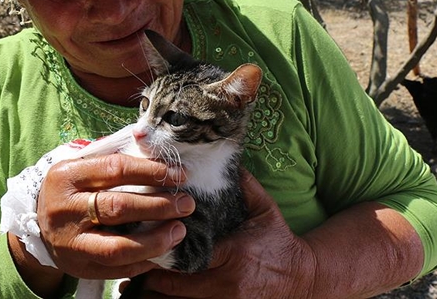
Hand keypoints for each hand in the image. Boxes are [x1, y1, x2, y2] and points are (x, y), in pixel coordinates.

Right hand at [36, 153, 195, 280]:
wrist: (38, 225)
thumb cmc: (71, 189)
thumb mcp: (82, 167)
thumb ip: (112, 157)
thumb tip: (156, 149)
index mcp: (66, 176)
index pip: (115, 169)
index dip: (151, 171)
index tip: (179, 175)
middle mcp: (64, 209)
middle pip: (119, 208)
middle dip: (159, 205)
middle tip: (186, 204)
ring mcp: (70, 242)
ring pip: (118, 247)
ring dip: (155, 240)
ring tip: (179, 231)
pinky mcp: (78, 267)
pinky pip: (117, 269)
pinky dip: (144, 261)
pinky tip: (162, 251)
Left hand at [136, 170, 316, 297]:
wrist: (304, 280)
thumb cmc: (279, 242)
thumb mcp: (265, 209)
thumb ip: (243, 184)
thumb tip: (220, 153)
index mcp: (233, 254)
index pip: (187, 255)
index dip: (162, 251)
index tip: (144, 239)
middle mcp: (227, 284)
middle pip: (175, 285)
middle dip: (151, 275)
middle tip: (131, 260)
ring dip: (155, 294)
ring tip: (133, 281)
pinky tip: (155, 295)